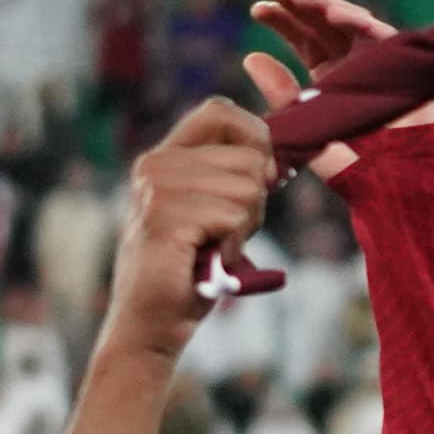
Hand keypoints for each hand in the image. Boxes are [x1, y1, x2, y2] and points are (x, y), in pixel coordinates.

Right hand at [112, 101, 276, 351]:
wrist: (152, 323)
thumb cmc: (192, 271)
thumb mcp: (218, 212)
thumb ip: (238, 177)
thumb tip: (281, 160)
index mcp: (167, 155)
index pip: (222, 111)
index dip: (257, 138)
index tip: (261, 179)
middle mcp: (156, 163)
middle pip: (250, 155)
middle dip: (257, 201)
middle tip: (224, 233)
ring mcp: (155, 188)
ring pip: (249, 188)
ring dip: (245, 227)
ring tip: (213, 248)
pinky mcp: (163, 217)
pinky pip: (235, 216)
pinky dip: (234, 245)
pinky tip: (210, 261)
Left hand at [247, 0, 401, 177]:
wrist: (394, 188)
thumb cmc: (351, 167)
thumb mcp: (304, 127)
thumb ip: (281, 94)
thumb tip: (251, 57)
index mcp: (329, 79)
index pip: (304, 40)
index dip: (282, 22)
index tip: (256, 10)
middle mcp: (353, 66)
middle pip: (324, 25)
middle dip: (299, 3)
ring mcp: (378, 64)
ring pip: (350, 22)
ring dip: (324, 5)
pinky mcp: (401, 68)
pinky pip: (379, 35)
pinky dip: (357, 22)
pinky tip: (333, 13)